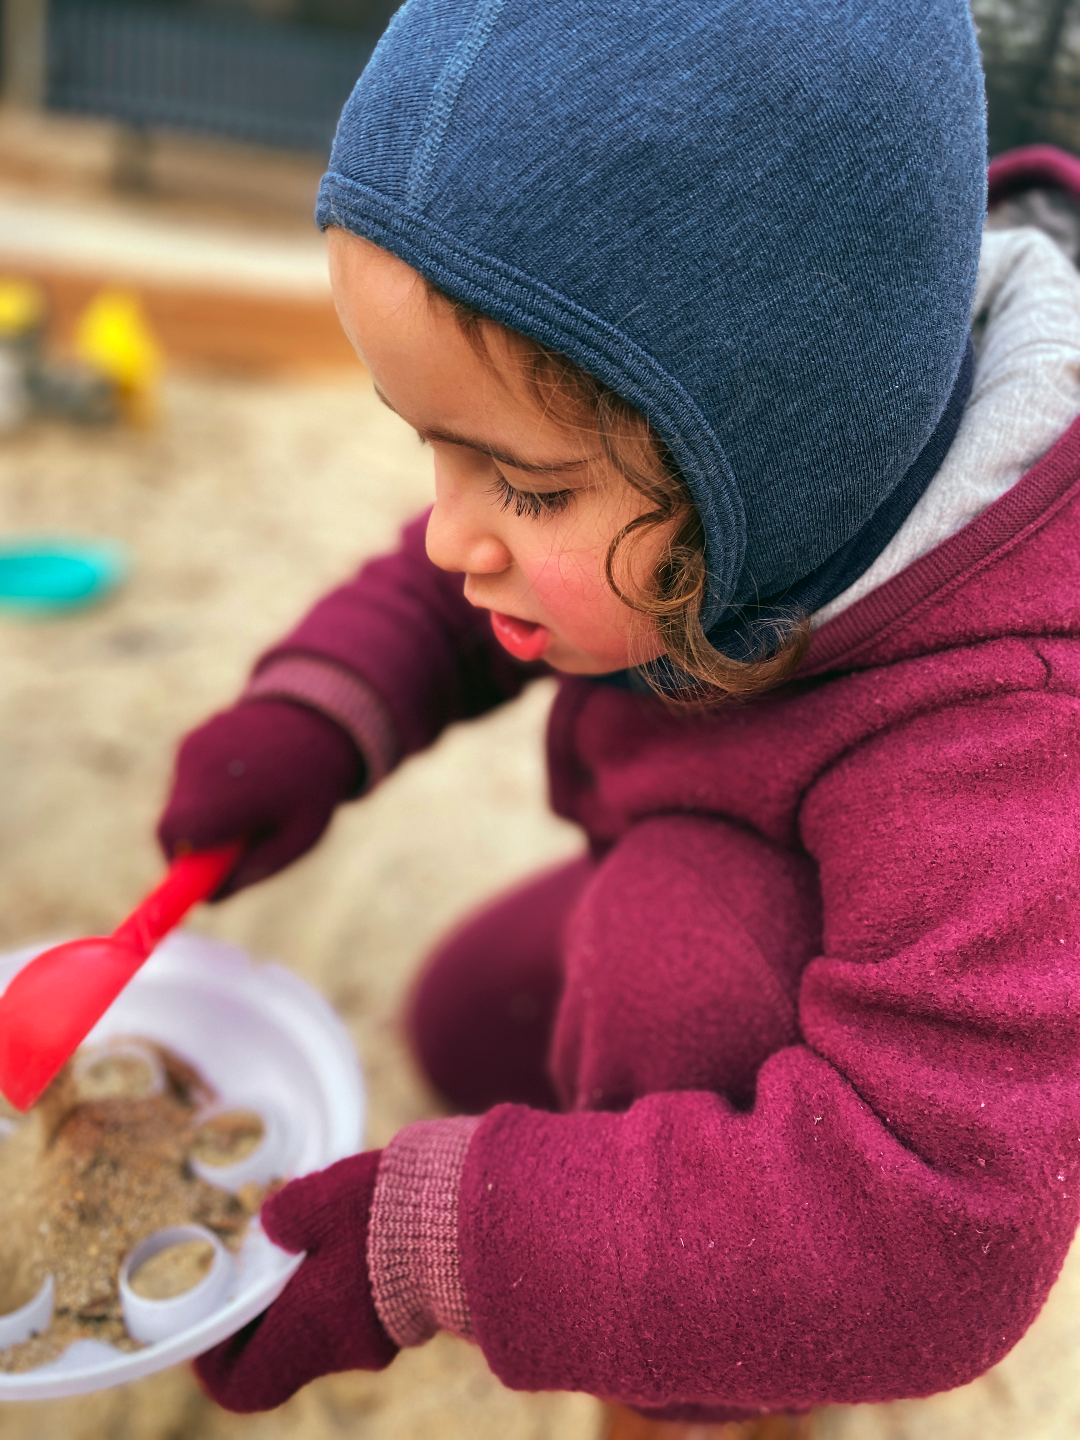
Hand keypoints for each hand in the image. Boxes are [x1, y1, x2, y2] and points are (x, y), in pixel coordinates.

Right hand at [157, 699, 361, 896]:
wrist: (319, 717)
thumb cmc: (313, 787)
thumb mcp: (296, 839)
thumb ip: (251, 872)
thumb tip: (208, 900)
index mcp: (224, 796)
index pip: (174, 839)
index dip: (182, 864)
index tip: (200, 879)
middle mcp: (198, 768)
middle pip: (172, 824)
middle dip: (196, 844)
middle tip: (237, 846)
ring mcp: (191, 748)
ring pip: (179, 802)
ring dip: (205, 815)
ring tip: (252, 804)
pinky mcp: (192, 739)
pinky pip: (187, 780)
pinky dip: (207, 791)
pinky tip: (245, 780)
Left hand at [194, 1151, 396, 1411]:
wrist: (463, 1215)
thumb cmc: (383, 1210)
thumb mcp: (318, 1201)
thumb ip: (283, 1215)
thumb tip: (271, 1221)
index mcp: (307, 1332)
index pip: (242, 1386)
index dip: (213, 1362)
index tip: (211, 1319)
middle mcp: (339, 1350)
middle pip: (279, 1357)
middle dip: (259, 1316)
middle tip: (254, 1267)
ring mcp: (374, 1339)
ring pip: (318, 1331)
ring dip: (301, 1296)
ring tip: (299, 1241)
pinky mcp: (401, 1317)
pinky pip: (352, 1315)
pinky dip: (336, 1287)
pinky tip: (343, 1239)